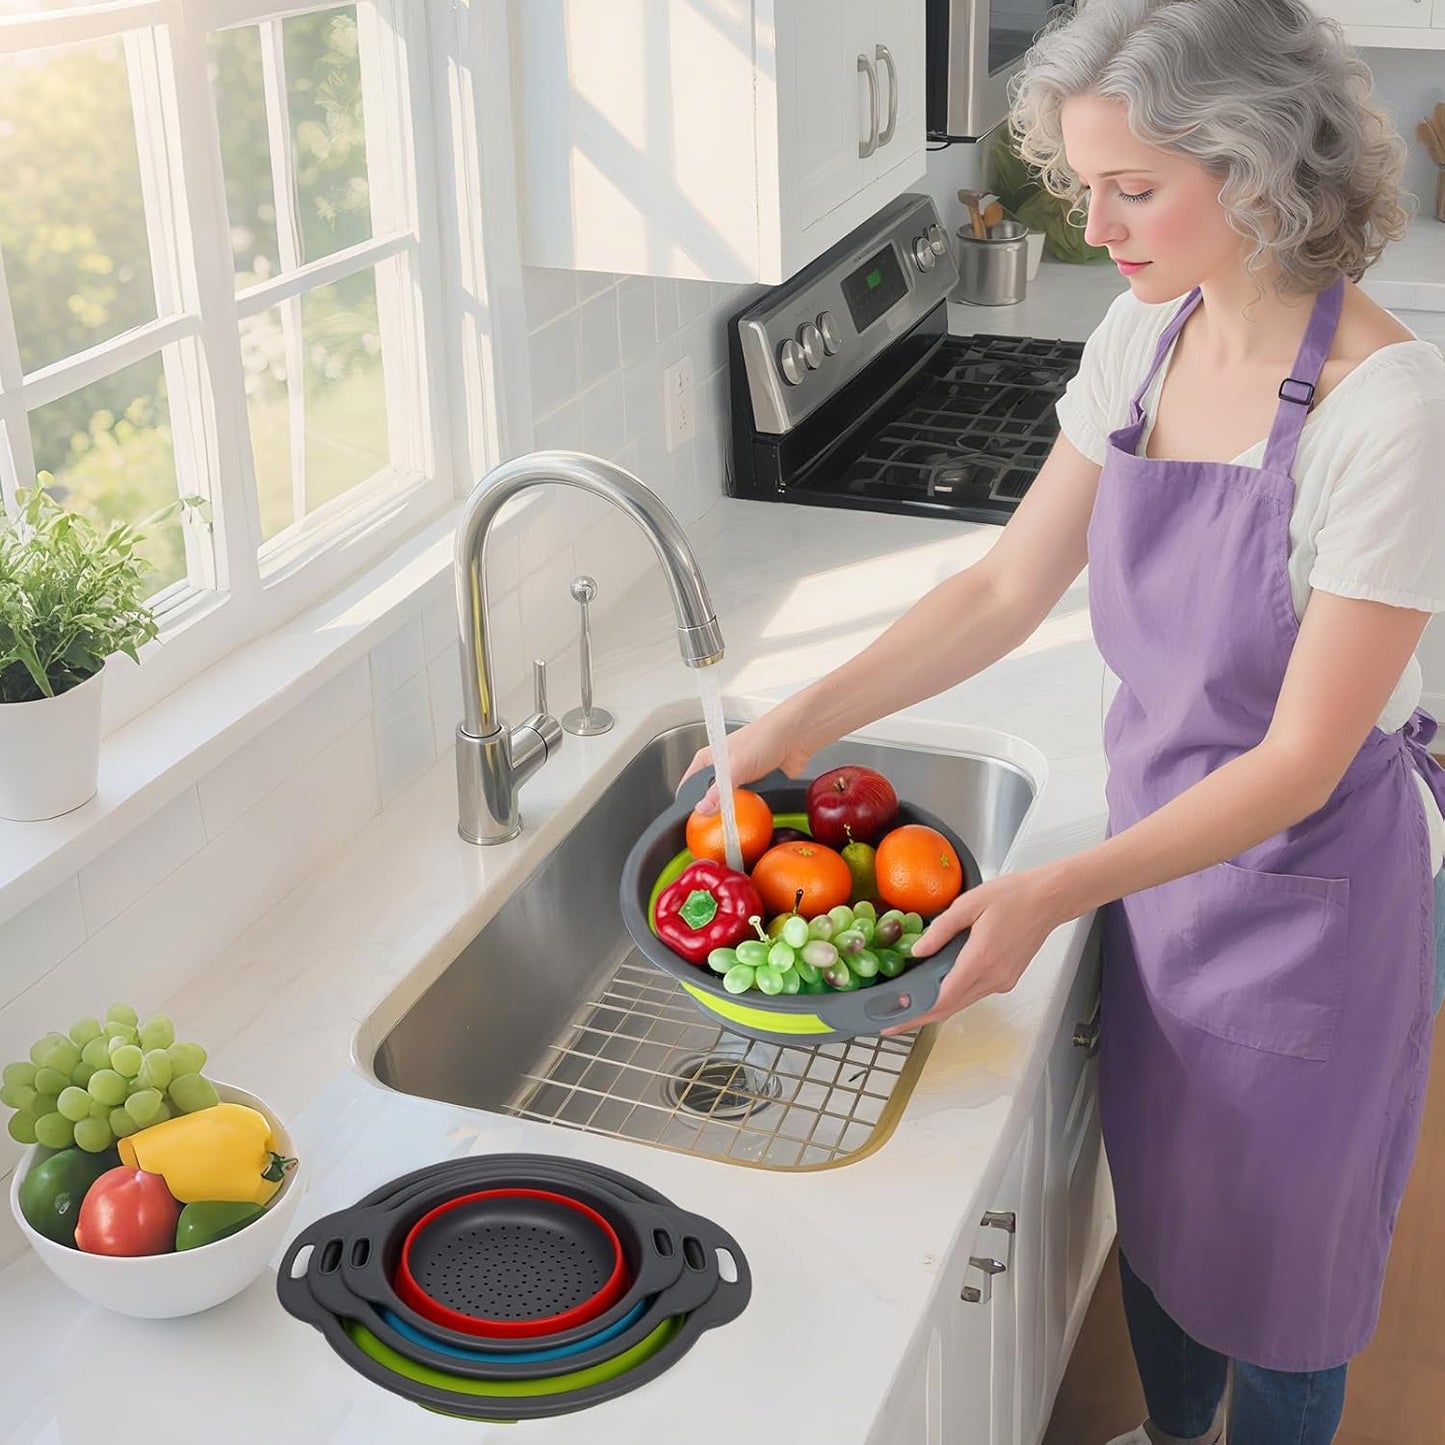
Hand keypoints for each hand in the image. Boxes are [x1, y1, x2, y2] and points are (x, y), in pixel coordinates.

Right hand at [678, 704, 816, 812]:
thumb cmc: (763, 738)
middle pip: (709, 797)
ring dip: (734, 809)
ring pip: (729, 801)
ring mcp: (740, 776)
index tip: (691, 821)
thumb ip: (718, 791)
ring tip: (733, 820)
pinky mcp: (757, 784)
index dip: (688, 803)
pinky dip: (750, 808)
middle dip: (713, 811)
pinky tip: (751, 813)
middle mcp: (722, 767)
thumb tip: (702, 810)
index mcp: (709, 758)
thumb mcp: (734, 767)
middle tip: (713, 826)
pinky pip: (748, 802)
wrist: (796, 737)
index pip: (689, 785)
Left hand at [881, 869, 1062, 1034]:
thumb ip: (940, 930)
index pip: (943, 997)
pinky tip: (937, 987)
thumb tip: (917, 951)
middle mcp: (993, 977)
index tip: (894, 1020)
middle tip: (892, 1023)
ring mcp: (1003, 981)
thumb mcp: (969, 903)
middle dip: (920, 1017)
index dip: (916, 1012)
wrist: (1049, 899)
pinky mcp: (1008, 979)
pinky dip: (954, 994)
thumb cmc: (1013, 896)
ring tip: (908, 1006)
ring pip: (963, 1002)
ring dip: (937, 1006)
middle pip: (950, 1007)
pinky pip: (975, 992)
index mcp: (981, 958)